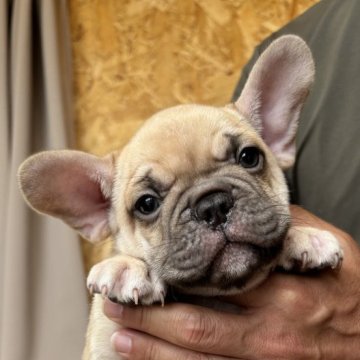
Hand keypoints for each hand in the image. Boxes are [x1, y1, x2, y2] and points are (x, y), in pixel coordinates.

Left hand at [104, 206, 359, 358]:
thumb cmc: (355, 287)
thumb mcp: (330, 249)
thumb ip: (285, 229)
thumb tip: (245, 212)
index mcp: (284, 293)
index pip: (217, 284)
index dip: (175, 279)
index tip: (142, 269)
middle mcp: (271, 334)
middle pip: (199, 327)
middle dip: (152, 319)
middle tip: (114, 305)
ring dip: (156, 351)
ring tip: (120, 336)